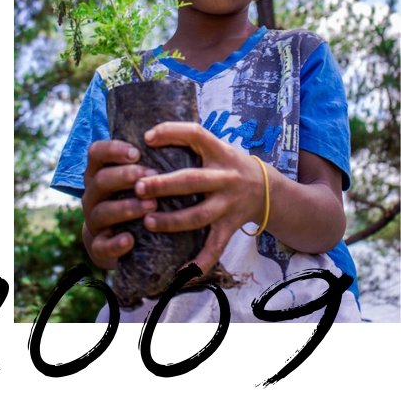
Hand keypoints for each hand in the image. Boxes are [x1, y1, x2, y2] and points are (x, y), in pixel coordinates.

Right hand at [82, 139, 157, 268]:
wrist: (120, 239)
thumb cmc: (134, 198)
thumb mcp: (136, 178)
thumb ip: (147, 160)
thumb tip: (178, 133)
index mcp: (99, 173)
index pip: (96, 153)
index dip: (113, 150)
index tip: (136, 152)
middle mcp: (93, 195)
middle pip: (100, 180)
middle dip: (125, 176)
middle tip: (151, 176)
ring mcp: (94, 220)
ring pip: (102, 211)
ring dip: (127, 207)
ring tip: (151, 205)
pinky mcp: (99, 246)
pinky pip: (102, 245)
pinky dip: (115, 243)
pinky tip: (130, 240)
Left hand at [133, 122, 265, 277]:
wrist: (268, 189)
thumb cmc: (229, 165)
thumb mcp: (217, 147)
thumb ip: (190, 142)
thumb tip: (148, 135)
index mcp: (220, 152)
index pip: (196, 134)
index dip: (172, 132)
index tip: (147, 137)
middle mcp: (226, 178)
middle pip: (193, 180)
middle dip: (164, 185)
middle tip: (138, 187)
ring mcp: (228, 204)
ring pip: (199, 216)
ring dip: (172, 221)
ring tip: (148, 221)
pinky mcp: (230, 226)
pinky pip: (215, 247)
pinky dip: (199, 262)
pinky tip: (180, 273)